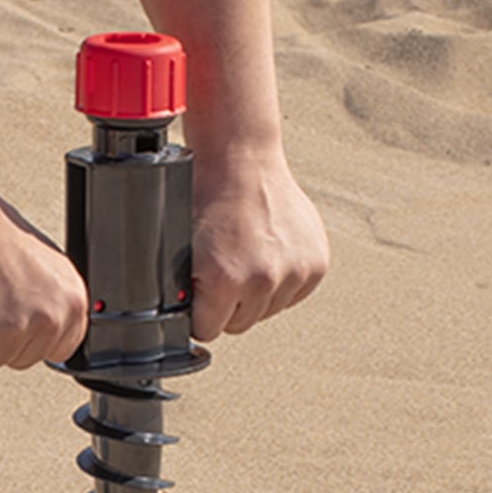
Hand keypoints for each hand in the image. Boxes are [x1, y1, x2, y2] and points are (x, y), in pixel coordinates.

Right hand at [0, 193, 88, 369]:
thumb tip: (51, 326)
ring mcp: (13, 333)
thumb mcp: (47, 269)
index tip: (17, 321)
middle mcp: (48, 321)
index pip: (62, 348)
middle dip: (2, 338)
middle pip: (23, 358)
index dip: (34, 338)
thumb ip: (52, 302)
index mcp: (73, 303)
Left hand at [191, 148, 328, 341]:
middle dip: (229, 303)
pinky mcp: (316, 264)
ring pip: (268, 310)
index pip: (209, 330)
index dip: (200, 311)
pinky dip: (282, 280)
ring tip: (247, 255)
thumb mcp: (178, 250)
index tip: (201, 292)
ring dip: (257, 292)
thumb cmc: (206, 201)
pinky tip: (268, 252)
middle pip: (240, 324)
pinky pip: (294, 294)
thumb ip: (181, 291)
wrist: (242, 162)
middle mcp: (263, 280)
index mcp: (225, 280)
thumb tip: (174, 321)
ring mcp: (294, 272)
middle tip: (224, 267)